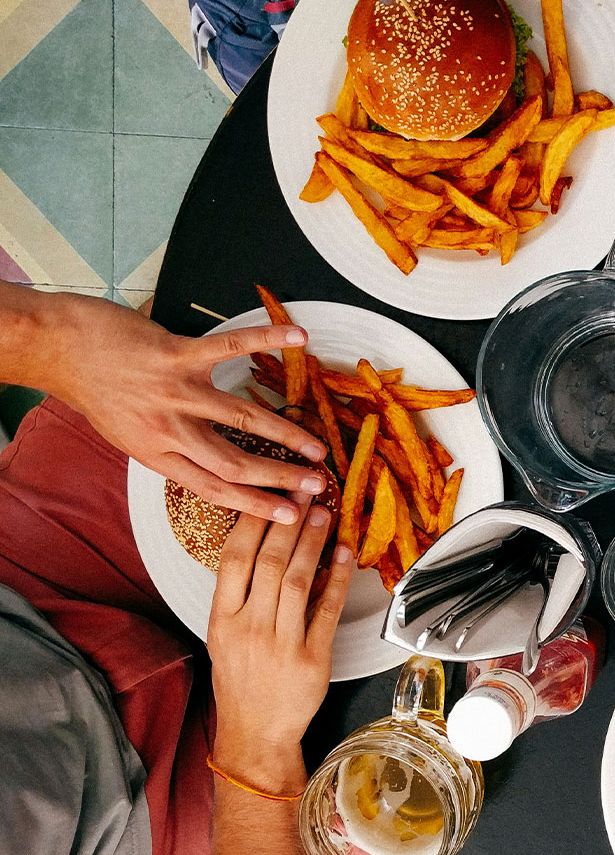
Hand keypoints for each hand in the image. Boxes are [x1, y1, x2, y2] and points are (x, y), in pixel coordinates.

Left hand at [38, 293, 328, 522]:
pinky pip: (229, 347)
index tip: (290, 516)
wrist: (58, 348)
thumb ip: (170, 448)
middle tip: (317, 485)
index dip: (256, 505)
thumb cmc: (94, 389)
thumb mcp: (128, 435)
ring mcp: (174, 391)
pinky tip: (298, 338)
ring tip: (317, 446)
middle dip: (281, 477)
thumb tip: (211, 461)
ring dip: (285, 434)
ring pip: (241, 418)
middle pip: (235, 463)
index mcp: (156, 454)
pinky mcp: (176, 354)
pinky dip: (266, 339)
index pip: (214, 488)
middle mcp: (168, 429)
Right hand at [207, 501, 352, 778]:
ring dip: (313, 543)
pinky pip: (327, 610)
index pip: (234, 559)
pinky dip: (338, 579)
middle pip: (270, 563)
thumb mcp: (224, 636)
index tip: (269, 494)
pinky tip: (345, 554)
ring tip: (324, 513)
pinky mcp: (312, 659)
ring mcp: (281, 644)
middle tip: (305, 491)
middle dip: (289, 521)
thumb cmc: (241, 681)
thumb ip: (240, 595)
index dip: (253, 522)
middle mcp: (249, 628)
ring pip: (299, 581)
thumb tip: (266, 546)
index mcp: (222, 620)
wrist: (255, 733)